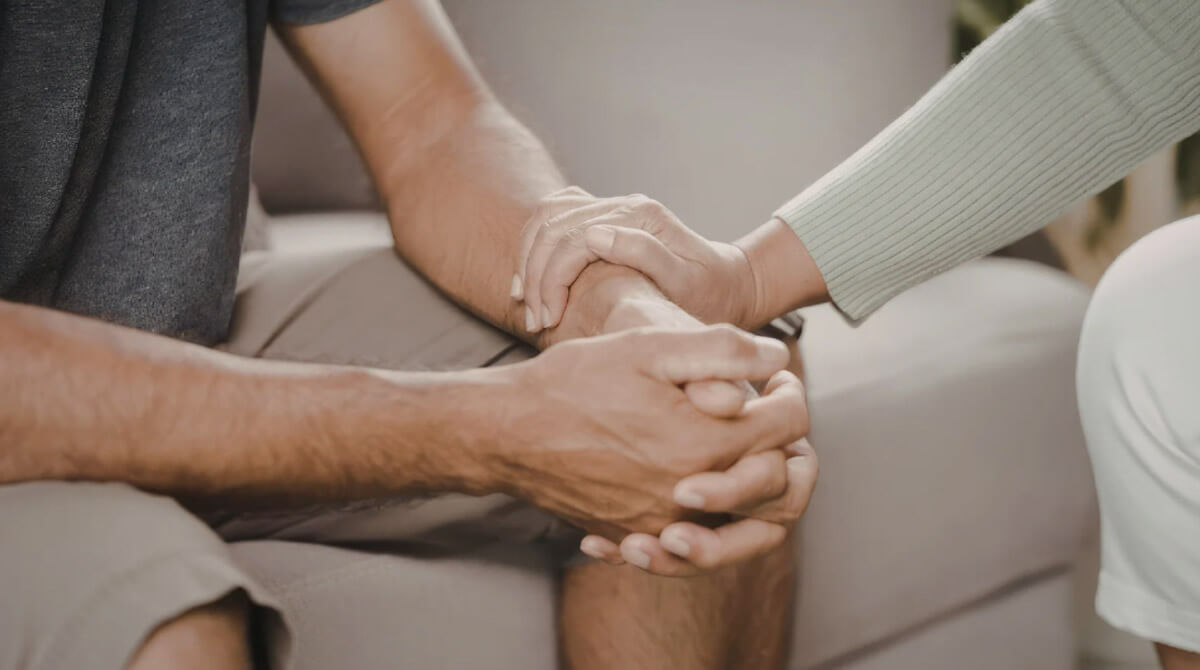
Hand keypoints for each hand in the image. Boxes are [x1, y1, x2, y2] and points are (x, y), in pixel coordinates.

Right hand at [498, 325, 808, 543]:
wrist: (507, 432)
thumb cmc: (575, 382)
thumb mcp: (648, 348)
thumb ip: (721, 349)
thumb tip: (776, 355)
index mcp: (704, 444)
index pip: (788, 428)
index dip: (793, 395)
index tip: (779, 378)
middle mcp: (691, 495)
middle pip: (781, 487)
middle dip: (789, 446)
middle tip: (772, 412)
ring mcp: (664, 523)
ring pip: (745, 527)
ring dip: (759, 492)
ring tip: (746, 454)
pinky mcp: (637, 534)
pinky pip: (694, 544)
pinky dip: (711, 518)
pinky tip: (696, 488)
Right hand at [513, 187, 759, 331]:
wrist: (729, 283)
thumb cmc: (710, 294)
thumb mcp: (685, 282)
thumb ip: (645, 254)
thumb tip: (594, 235)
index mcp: (641, 217)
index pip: (573, 240)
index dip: (551, 281)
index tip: (546, 321)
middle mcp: (625, 204)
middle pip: (553, 228)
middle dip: (534, 276)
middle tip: (534, 320)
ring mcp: (613, 207)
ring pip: (547, 218)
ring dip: (529, 260)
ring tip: (526, 303)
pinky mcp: (606, 216)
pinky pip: (555, 215)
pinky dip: (535, 244)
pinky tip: (532, 277)